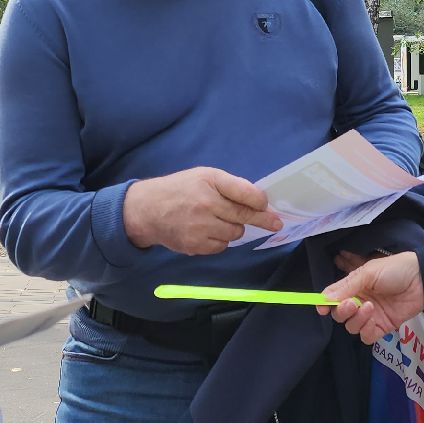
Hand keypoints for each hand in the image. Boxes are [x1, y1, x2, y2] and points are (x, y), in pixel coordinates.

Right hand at [123, 167, 282, 254]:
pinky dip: (220, 240)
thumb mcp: (204, 176)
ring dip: (234, 229)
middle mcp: (205, 203)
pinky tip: (208, 231)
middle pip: (244, 216)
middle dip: (262, 219)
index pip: (245, 193)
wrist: (147, 210)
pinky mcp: (195, 245)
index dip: (261, 202)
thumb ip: (230, 185)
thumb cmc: (181, 189)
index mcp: (209, 181)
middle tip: (276, 223)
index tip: (269, 206)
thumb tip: (259, 200)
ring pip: (235, 233)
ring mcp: (200, 227)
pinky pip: (221, 246)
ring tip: (218, 220)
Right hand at [322, 251, 423, 344]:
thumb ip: (346, 286)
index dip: (325, 304)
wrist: (422, 280)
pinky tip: (374, 320)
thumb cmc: (394, 270)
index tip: (321, 308)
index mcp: (354, 287)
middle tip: (352, 304)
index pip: (333, 299)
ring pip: (352, 327)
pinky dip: (367, 330)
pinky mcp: (382, 327)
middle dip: (342, 312)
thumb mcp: (368, 272)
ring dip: (357, 319)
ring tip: (370, 308)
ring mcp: (371, 316)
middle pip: (340, 316)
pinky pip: (366, 337)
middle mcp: (359, 302)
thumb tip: (324, 299)